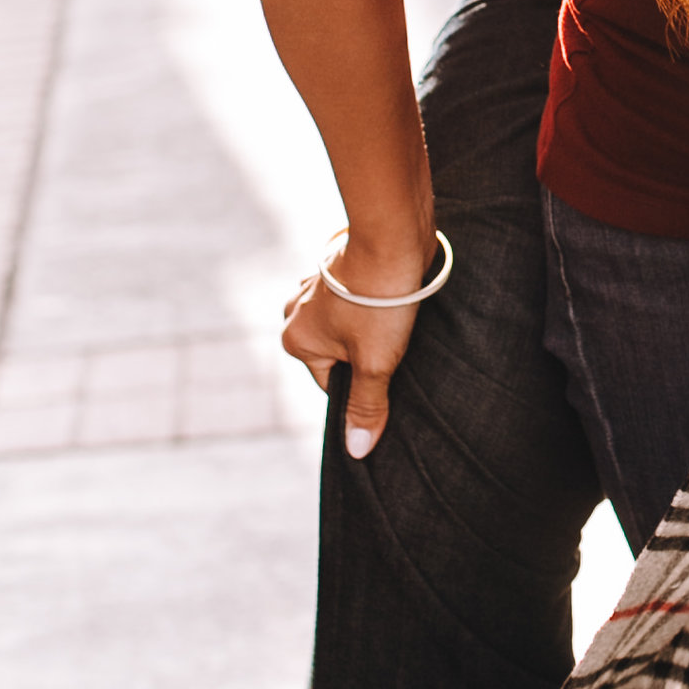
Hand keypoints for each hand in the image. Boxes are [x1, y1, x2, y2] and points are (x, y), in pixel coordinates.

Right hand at [280, 224, 435, 457]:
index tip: (384, 367)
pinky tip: (391, 300)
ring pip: (346, 327)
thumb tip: (356, 451)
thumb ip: (365, 406)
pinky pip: (352, 301)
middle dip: (363, 353)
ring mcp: (313, 288)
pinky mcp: (336, 270)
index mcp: (295, 340)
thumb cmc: (381, 302)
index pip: (331, 383)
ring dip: (368, 327)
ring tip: (392, 319)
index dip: (361, 381)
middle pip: (337, 354)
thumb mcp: (375, 363)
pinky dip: (370, 304)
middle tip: (390, 341)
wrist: (394, 237)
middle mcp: (295, 313)